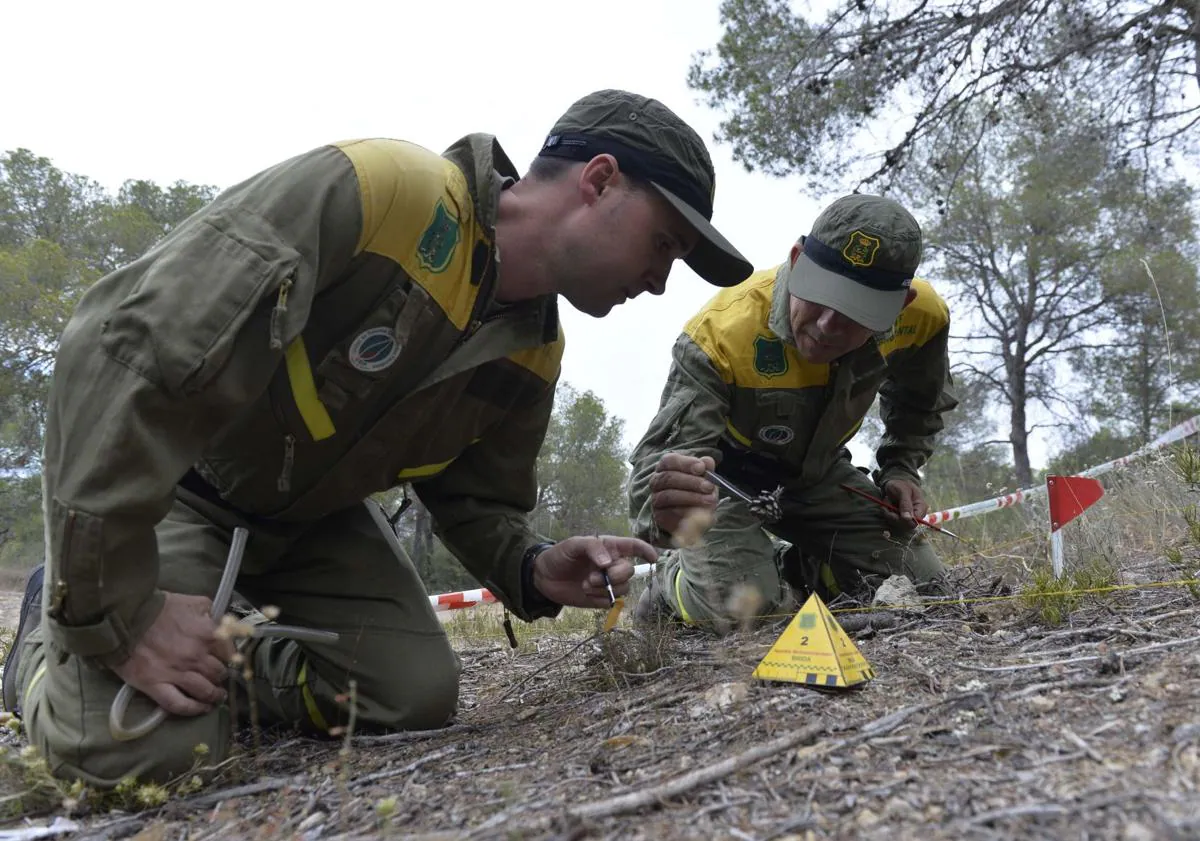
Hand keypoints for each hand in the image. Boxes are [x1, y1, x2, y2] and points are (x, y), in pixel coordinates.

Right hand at [109, 592, 234, 716]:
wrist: (125, 617)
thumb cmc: (160, 608)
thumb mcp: (193, 602)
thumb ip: (211, 613)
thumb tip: (221, 623)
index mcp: (208, 635)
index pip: (230, 653)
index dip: (231, 658)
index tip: (229, 661)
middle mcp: (196, 657)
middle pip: (219, 673)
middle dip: (222, 676)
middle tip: (221, 679)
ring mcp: (177, 674)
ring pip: (204, 691)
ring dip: (214, 696)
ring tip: (216, 697)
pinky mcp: (156, 686)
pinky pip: (178, 704)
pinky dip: (193, 710)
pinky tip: (201, 709)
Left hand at [531, 536, 657, 608]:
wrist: (543, 577)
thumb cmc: (560, 555)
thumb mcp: (573, 545)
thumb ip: (592, 548)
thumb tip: (608, 563)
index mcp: (609, 547)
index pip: (634, 546)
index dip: (646, 551)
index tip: (653, 558)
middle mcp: (612, 565)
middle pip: (629, 571)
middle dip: (615, 576)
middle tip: (594, 576)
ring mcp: (608, 583)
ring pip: (623, 588)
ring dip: (604, 588)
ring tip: (586, 584)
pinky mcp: (601, 598)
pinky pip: (611, 602)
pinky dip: (599, 599)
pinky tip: (586, 594)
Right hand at [648, 453, 717, 533]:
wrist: (697, 517)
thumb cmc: (698, 491)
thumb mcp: (705, 479)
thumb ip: (706, 469)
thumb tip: (708, 461)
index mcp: (666, 466)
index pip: (670, 460)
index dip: (685, 463)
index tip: (701, 468)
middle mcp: (657, 481)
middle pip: (668, 478)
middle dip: (691, 482)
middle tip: (709, 486)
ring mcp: (656, 499)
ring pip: (668, 495)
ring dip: (691, 497)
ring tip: (709, 500)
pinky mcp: (659, 516)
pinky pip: (670, 513)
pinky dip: (686, 512)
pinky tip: (699, 512)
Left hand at [880, 478, 928, 529]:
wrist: (894, 481)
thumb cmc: (901, 484)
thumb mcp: (903, 491)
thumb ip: (906, 504)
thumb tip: (908, 519)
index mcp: (921, 507)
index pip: (915, 522)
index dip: (904, 520)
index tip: (894, 512)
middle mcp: (915, 514)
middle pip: (905, 525)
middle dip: (893, 516)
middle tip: (886, 505)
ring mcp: (907, 516)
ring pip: (897, 523)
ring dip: (888, 513)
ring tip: (887, 501)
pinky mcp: (899, 517)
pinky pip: (892, 520)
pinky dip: (887, 513)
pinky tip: (886, 504)